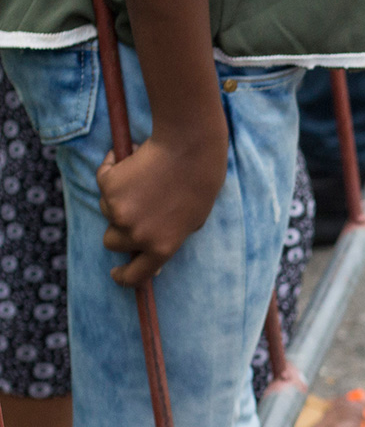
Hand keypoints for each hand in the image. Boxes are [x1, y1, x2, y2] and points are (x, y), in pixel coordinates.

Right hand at [97, 128, 226, 285]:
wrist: (189, 150)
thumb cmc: (198, 184)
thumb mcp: (192, 223)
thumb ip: (169, 241)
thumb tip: (153, 266)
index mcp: (162, 247)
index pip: (135, 275)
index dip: (123, 277)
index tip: (117, 274)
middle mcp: (137, 235)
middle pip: (112, 241)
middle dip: (118, 228)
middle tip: (135, 208)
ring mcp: (119, 211)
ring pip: (107, 209)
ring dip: (119, 197)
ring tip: (147, 179)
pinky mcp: (108, 186)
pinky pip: (104, 179)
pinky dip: (114, 169)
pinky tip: (135, 159)